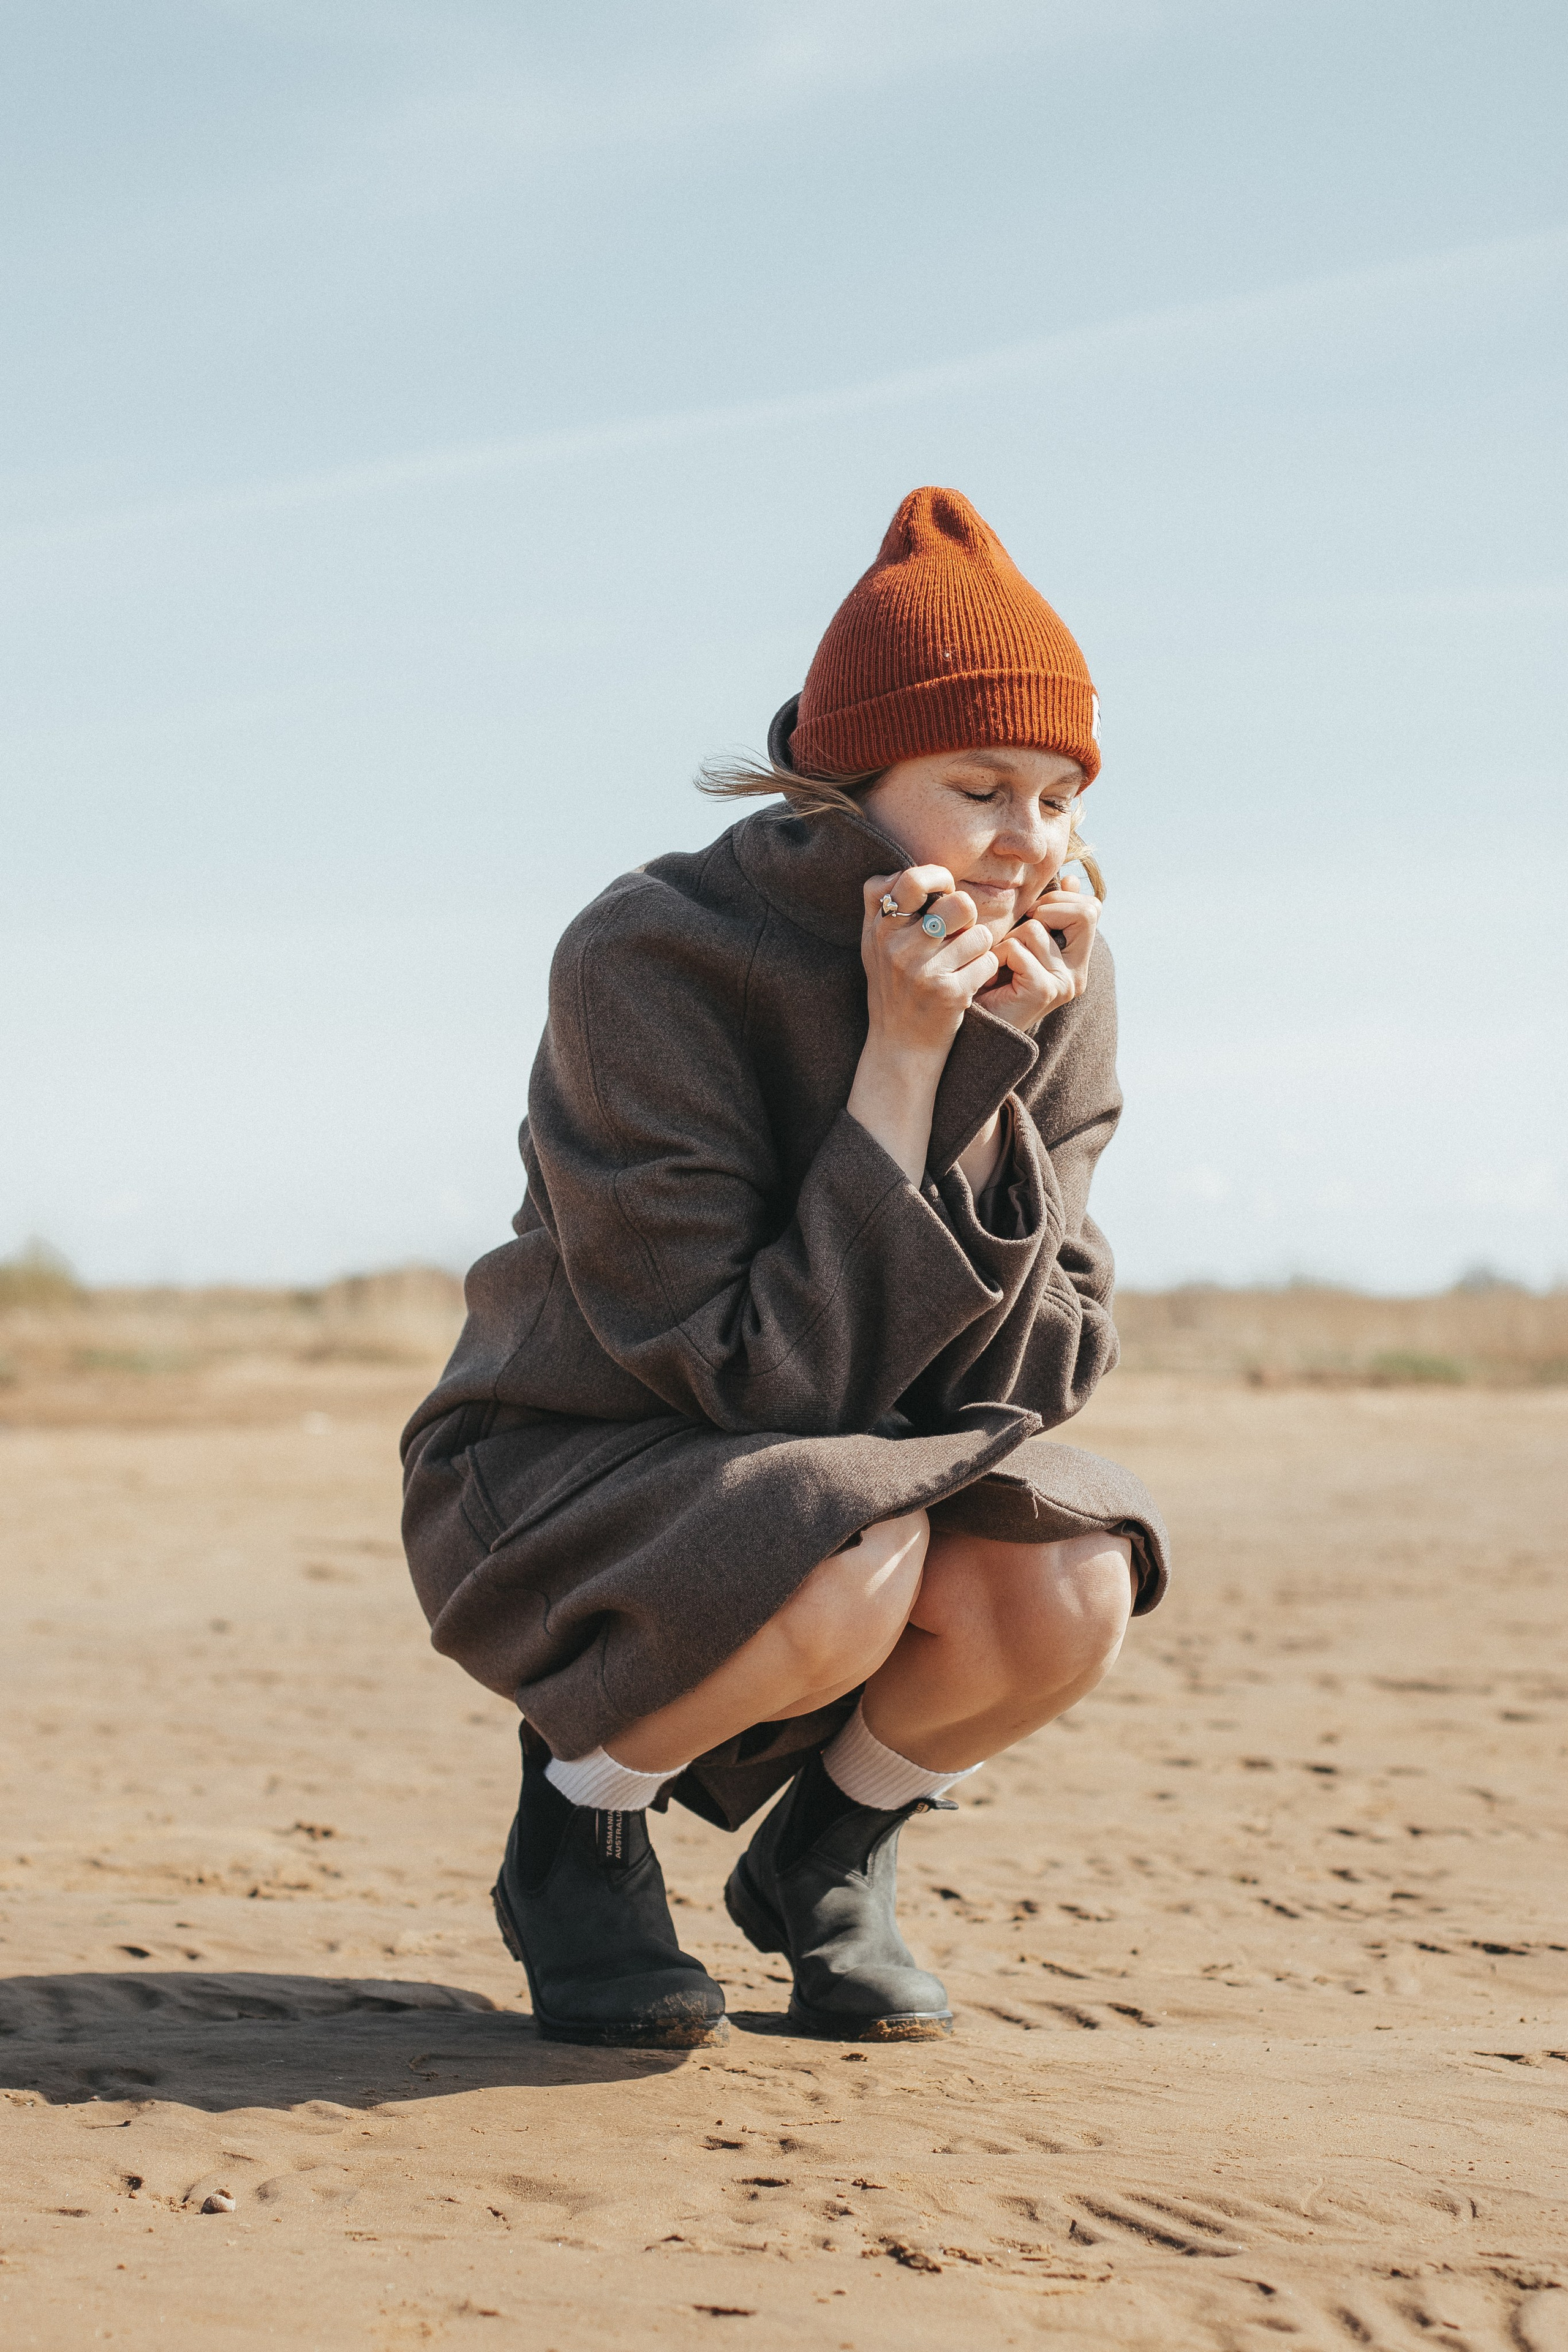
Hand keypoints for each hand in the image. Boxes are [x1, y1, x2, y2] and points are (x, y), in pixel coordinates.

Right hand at [847, 865, 1000, 1183]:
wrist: (899, 1047)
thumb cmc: (894, 989)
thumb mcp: (874, 945)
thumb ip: (882, 907)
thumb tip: (906, 871)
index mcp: (879, 928)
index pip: (911, 879)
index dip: (936, 878)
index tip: (942, 893)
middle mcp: (896, 946)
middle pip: (958, 902)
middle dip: (968, 913)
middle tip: (960, 930)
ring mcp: (922, 971)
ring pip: (979, 933)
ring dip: (979, 945)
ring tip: (962, 960)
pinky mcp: (948, 993)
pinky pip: (987, 961)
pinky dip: (985, 970)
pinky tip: (967, 982)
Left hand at [977, 873, 1098, 1030]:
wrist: (975, 1025)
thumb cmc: (994, 979)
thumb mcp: (1024, 940)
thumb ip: (1051, 912)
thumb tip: (1073, 880)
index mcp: (1078, 959)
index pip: (1092, 909)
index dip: (1060, 900)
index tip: (1034, 915)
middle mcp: (1077, 973)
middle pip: (1084, 913)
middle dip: (1045, 910)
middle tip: (1019, 934)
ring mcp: (1063, 983)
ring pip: (1037, 928)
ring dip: (1009, 939)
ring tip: (1000, 964)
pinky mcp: (1043, 991)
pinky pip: (1017, 949)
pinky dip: (996, 956)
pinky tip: (992, 977)